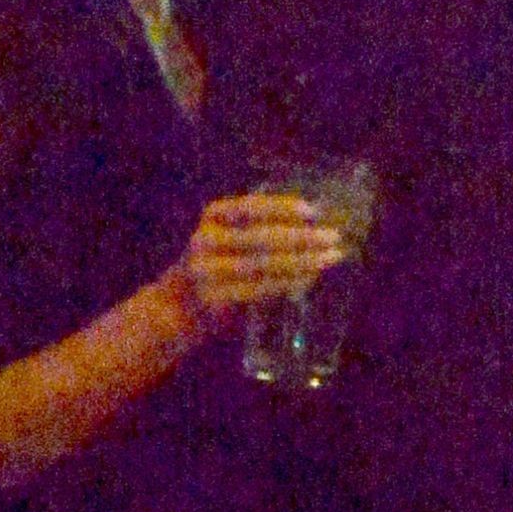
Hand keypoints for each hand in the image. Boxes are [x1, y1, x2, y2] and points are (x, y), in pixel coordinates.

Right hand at [178, 193, 344, 325]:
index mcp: (212, 216)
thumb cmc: (220, 264)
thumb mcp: (231, 237)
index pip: (249, 207)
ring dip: (302, 262)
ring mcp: (206, 271)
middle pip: (260, 237)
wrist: (179, 305)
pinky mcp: (213, 299)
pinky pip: (258, 289)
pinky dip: (288, 283)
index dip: (281, 207)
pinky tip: (309, 278)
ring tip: (330, 258)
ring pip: (262, 265)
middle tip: (333, 237)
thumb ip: (262, 229)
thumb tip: (315, 225)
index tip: (312, 210)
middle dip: (301, 237)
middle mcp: (205, 240)